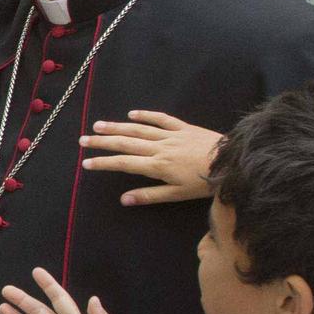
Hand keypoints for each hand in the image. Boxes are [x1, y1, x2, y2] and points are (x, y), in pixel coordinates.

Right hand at [78, 110, 221, 205]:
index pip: (124, 163)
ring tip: (99, 125)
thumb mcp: (177, 195)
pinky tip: (132, 113)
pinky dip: (146, 115)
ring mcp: (171, 135)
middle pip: (126, 143)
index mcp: (157, 166)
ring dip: (117, 126)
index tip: (86, 162)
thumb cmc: (204, 183)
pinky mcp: (183, 127)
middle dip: (102, 142)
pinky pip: (161, 119)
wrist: (231, 162)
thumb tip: (124, 200)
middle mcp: (159, 147)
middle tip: (83, 140)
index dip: (104, 163)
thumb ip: (149, 195)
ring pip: (139, 129)